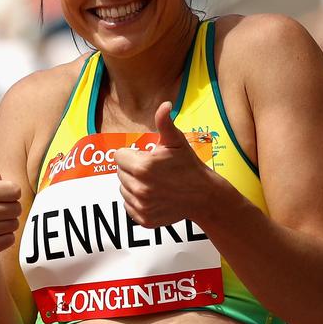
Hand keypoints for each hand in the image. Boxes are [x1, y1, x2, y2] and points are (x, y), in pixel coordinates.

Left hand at [114, 101, 209, 227]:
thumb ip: (164, 122)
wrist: (203, 196)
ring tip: (154, 183)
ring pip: (123, 190)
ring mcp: (141, 206)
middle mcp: (138, 188)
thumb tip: (165, 104)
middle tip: (153, 170)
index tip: (147, 157)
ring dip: (134, 185)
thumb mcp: (177, 141)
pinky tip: (153, 196)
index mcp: (142, 167)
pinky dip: (137, 202)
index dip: (132, 154)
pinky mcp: (144, 219)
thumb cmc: (189, 165)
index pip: (119, 156)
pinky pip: (129, 207)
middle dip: (132, 169)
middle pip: (120, 173)